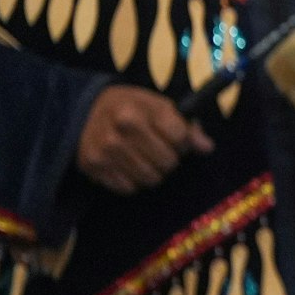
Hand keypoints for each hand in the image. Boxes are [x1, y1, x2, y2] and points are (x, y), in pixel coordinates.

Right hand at [78, 86, 213, 195]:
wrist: (88, 110)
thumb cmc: (132, 107)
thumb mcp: (160, 106)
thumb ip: (186, 126)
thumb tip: (207, 148)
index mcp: (139, 109)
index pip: (180, 138)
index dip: (185, 142)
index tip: (178, 139)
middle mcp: (120, 130)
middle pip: (167, 162)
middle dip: (170, 159)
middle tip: (162, 151)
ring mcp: (104, 150)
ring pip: (150, 179)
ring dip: (154, 173)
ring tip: (146, 158)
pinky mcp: (92, 167)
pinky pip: (128, 188)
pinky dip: (134, 181)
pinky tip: (129, 165)